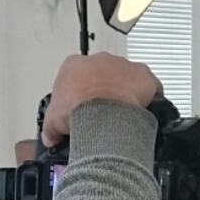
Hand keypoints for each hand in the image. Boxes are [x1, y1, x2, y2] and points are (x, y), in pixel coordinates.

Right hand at [40, 53, 160, 145]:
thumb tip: (50, 139)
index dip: (79, 94)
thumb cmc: (74, 111)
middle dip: (103, 91)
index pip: (75, 78)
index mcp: (73, 65)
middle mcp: (99, 60)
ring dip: (125, 93)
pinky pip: (149, 86)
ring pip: (126, 78)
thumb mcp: (52, 122)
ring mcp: (123, 65)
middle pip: (102, 75)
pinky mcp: (143, 74)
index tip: (81, 109)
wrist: (100, 113)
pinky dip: (149, 97)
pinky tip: (144, 113)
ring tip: (123, 115)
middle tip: (103, 113)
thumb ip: (50, 128)